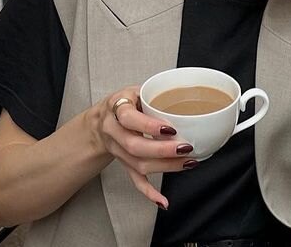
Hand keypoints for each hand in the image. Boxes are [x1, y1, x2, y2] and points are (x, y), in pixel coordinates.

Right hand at [95, 86, 195, 208]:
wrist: (101, 120)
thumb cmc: (125, 102)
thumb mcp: (136, 90)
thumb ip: (156, 95)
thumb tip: (189, 98)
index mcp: (117, 107)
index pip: (128, 118)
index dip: (149, 125)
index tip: (171, 129)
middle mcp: (113, 130)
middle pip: (134, 145)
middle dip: (162, 150)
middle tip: (186, 148)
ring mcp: (117, 149)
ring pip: (137, 164)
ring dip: (164, 167)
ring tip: (187, 163)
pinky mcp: (123, 163)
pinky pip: (134, 179)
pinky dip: (148, 192)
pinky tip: (162, 200)